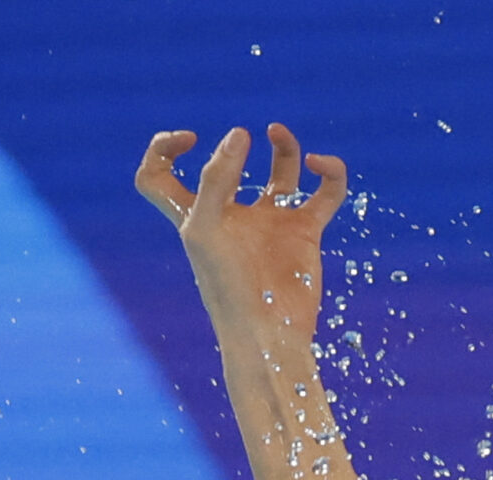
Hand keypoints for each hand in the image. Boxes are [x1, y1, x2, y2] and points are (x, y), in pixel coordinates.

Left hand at [135, 124, 347, 349]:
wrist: (268, 334)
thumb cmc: (227, 289)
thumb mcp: (206, 227)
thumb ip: (216, 177)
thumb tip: (240, 135)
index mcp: (197, 215)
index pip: (162, 175)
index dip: (165, 149)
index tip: (190, 140)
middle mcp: (233, 217)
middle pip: (229, 169)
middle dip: (234, 146)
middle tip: (241, 138)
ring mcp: (271, 225)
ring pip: (282, 174)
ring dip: (286, 148)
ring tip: (277, 133)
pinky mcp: (304, 234)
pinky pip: (324, 197)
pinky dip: (331, 176)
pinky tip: (322, 164)